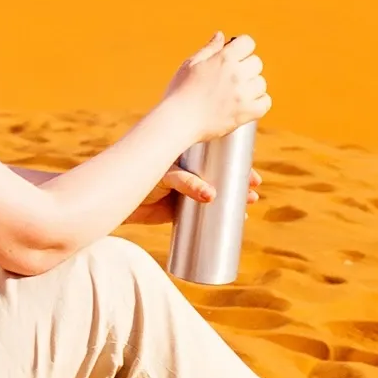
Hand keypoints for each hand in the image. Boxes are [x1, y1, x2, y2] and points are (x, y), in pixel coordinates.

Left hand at [124, 160, 266, 223]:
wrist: (122, 198)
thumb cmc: (143, 178)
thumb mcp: (167, 175)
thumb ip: (187, 183)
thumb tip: (212, 196)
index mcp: (189, 157)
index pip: (218, 156)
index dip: (237, 163)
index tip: (252, 172)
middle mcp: (190, 173)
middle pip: (221, 176)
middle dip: (240, 184)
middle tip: (254, 192)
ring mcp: (187, 192)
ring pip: (217, 195)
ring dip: (233, 201)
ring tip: (248, 206)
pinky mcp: (180, 210)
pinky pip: (204, 214)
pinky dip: (218, 218)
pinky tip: (233, 221)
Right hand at [157, 32, 269, 148]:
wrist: (178, 121)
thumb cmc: (180, 92)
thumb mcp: (191, 64)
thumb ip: (210, 48)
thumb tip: (221, 35)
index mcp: (224, 58)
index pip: (248, 42)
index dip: (241, 48)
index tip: (234, 56)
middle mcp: (236, 74)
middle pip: (256, 63)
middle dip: (245, 67)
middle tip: (230, 78)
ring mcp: (243, 94)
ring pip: (261, 83)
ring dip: (251, 86)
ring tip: (235, 93)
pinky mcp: (246, 113)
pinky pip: (265, 102)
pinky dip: (258, 103)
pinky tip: (245, 104)